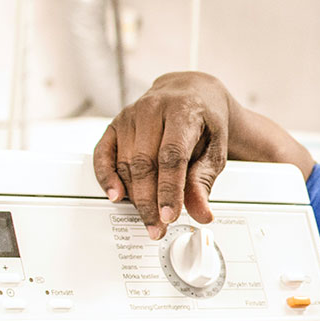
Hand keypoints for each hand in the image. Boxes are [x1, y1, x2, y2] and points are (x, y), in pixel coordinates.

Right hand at [93, 72, 232, 237]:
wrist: (191, 93)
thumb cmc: (204, 121)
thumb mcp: (215, 149)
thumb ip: (205, 180)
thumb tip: (201, 212)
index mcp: (183, 111)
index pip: (172, 155)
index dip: (169, 189)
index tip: (169, 215)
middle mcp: (153, 109)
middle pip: (145, 163)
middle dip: (150, 201)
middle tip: (157, 227)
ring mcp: (131, 115)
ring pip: (126, 163)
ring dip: (134, 196)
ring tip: (147, 218)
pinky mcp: (115, 124)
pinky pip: (103, 153)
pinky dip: (106, 177)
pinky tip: (115, 195)